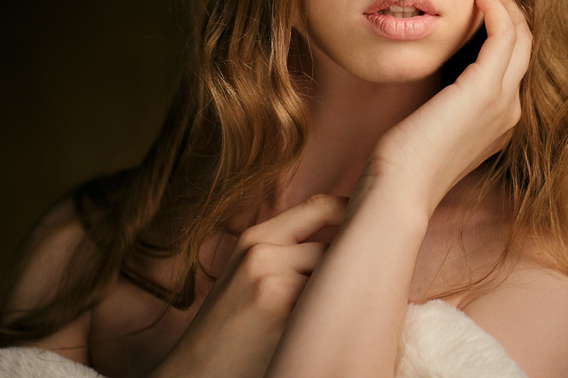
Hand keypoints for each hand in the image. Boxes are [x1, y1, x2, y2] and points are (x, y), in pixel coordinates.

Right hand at [150, 195, 347, 377]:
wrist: (194, 373)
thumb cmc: (226, 330)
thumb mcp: (244, 275)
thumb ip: (283, 252)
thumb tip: (344, 241)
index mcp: (253, 239)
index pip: (319, 206)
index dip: (351, 214)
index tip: (372, 227)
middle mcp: (262, 252)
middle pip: (336, 244)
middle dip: (352, 266)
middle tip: (362, 286)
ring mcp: (273, 281)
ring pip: (337, 275)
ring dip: (343, 295)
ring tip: (334, 317)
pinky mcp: (283, 312)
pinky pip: (331, 305)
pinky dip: (336, 317)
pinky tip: (326, 332)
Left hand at [367, 0, 531, 211]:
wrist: (401, 184)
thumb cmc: (405, 158)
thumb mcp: (434, 123)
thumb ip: (446, 101)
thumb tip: (438, 79)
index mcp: (500, 121)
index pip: (513, 66)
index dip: (505, 31)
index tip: (485, 5)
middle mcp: (511, 111)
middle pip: (524, 48)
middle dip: (512, 12)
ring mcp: (503, 101)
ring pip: (521, 38)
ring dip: (507, 5)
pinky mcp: (486, 90)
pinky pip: (504, 36)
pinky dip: (497, 10)